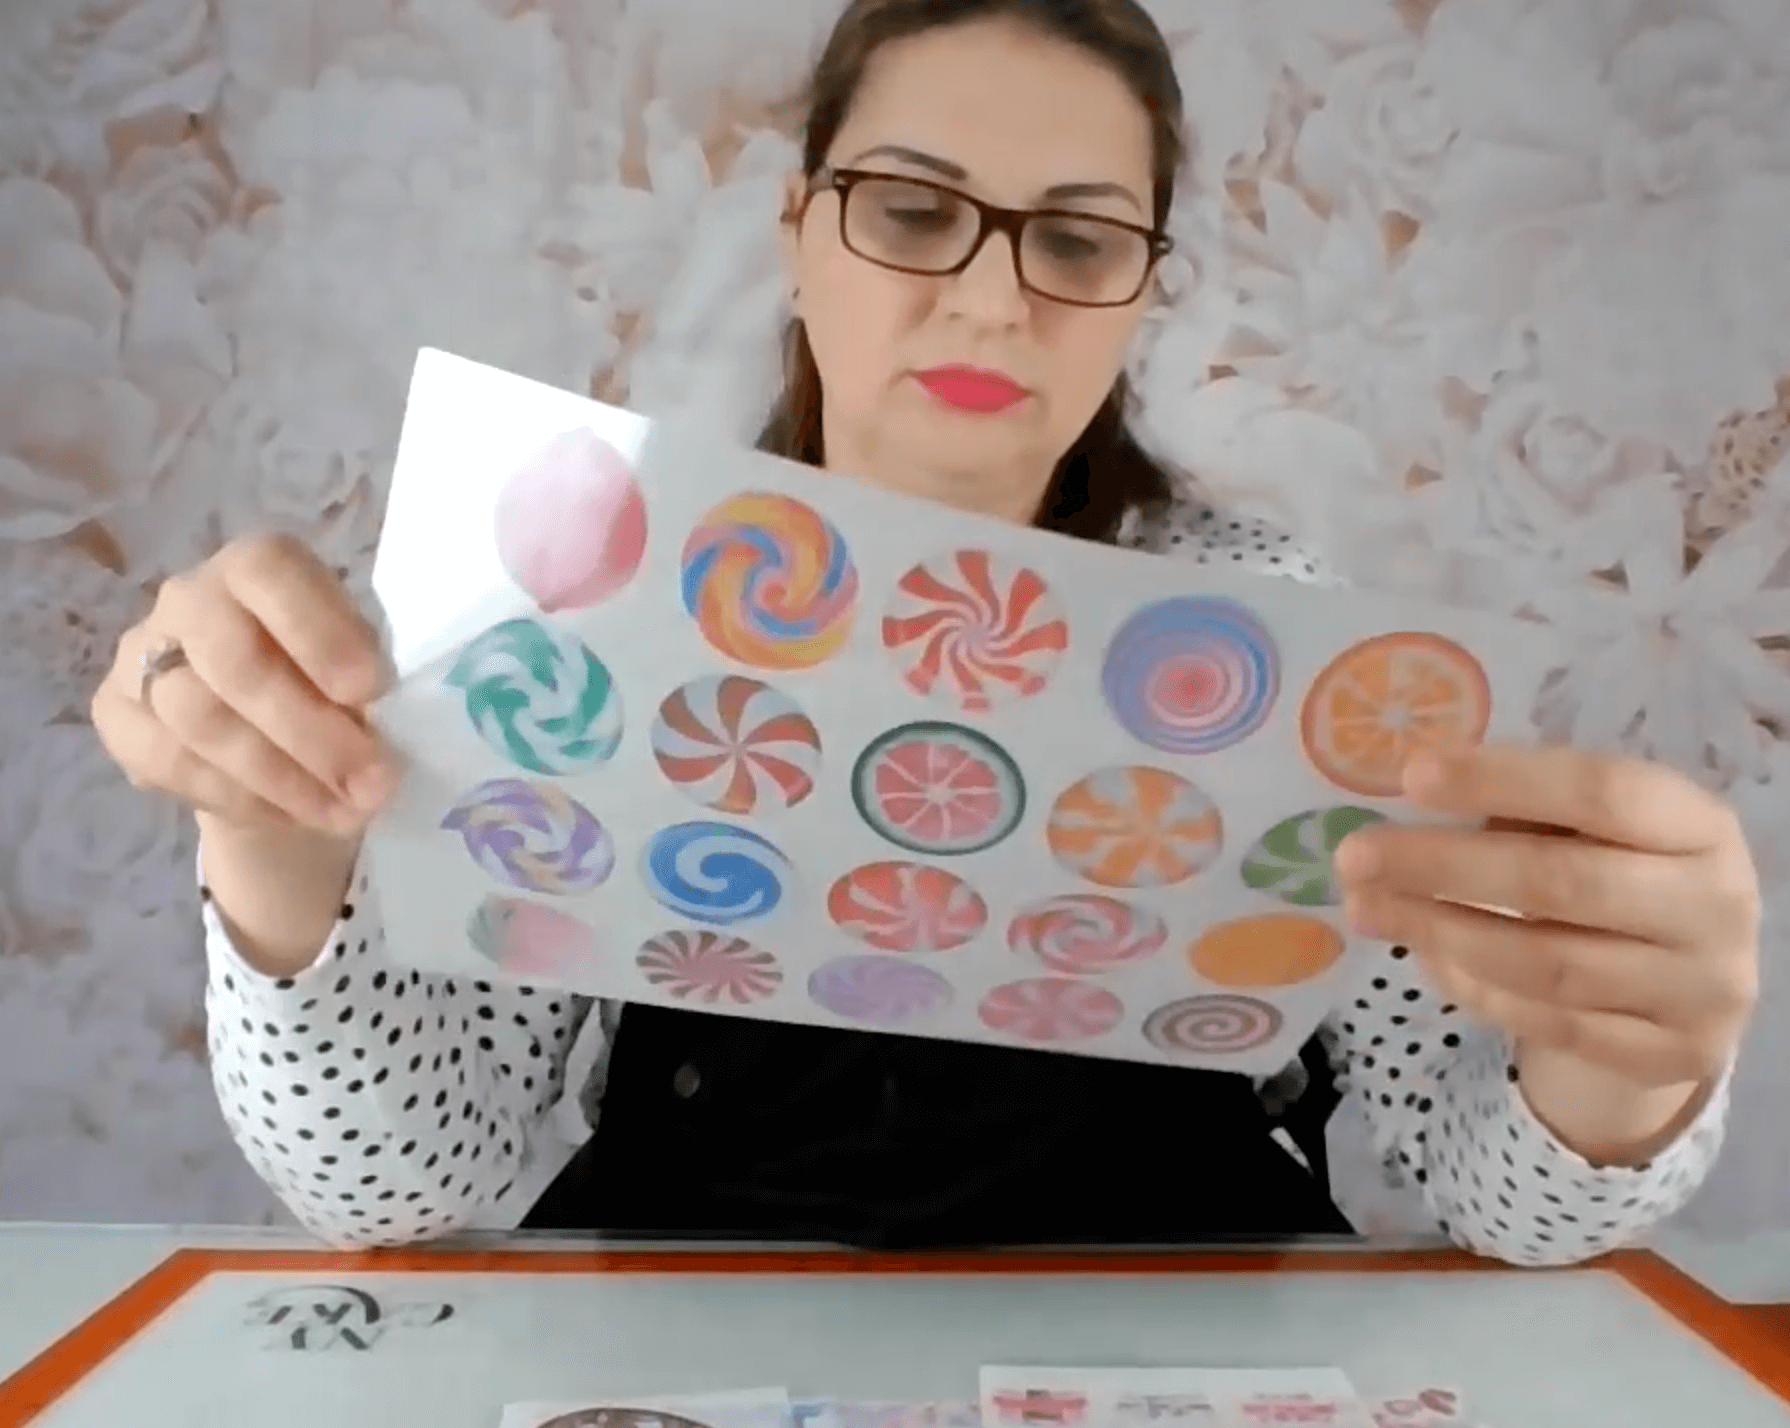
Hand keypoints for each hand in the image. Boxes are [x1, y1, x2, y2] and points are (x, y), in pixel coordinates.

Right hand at [92, 534, 401, 838]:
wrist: (276, 733)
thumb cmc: (332, 680)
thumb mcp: (361, 664)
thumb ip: (362, 674)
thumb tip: (379, 717)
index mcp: (258, 565)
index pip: (271, 573)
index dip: (320, 631)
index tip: (372, 688)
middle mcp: (190, 598)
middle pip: (234, 662)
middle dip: (311, 732)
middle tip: (373, 781)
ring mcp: (141, 655)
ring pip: (199, 720)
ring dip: (282, 777)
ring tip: (347, 811)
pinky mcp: (117, 714)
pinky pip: (168, 762)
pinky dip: (239, 798)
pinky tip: (292, 816)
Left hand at [1334, 743, 1759, 1091]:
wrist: (1693, 987)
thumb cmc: (1625, 876)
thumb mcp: (1603, 831)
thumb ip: (1533, 812)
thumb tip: (1417, 796)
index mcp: (1701, 826)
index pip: (1602, 792)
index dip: (1503, 781)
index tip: (1411, 776)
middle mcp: (1715, 907)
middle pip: (1561, 883)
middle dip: (1444, 867)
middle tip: (1354, 855)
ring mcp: (1699, 990)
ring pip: (1546, 964)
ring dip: (1439, 931)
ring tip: (1364, 907)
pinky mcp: (1667, 1055)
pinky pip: (1549, 1024)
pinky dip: (1476, 988)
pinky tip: (1424, 957)